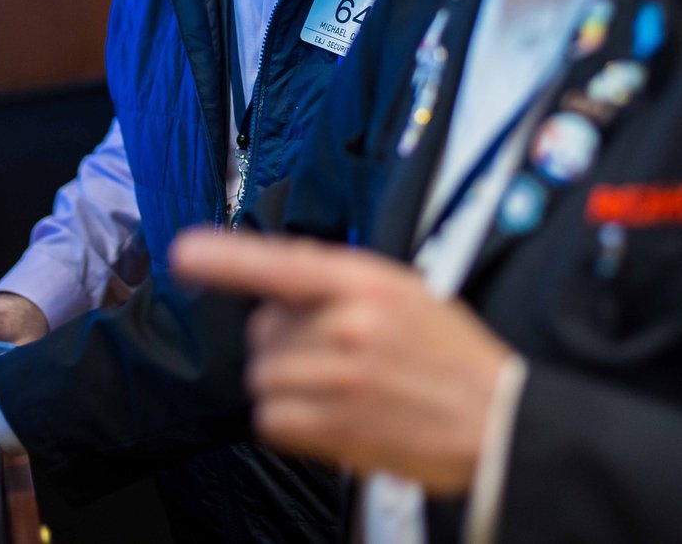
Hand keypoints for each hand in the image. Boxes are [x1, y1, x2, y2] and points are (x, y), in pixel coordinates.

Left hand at [170, 230, 516, 496]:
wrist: (497, 421)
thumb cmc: (450, 354)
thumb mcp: (405, 290)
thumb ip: (339, 279)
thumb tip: (276, 270)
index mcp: (367, 282)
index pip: (283, 263)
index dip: (228, 258)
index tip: (184, 252)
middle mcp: (350, 324)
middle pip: (262, 331)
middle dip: (281, 342)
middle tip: (327, 354)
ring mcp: (342, 379)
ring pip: (263, 377)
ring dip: (285, 385)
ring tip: (334, 388)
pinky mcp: (338, 429)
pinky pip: (272, 421)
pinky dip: (289, 422)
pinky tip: (328, 416)